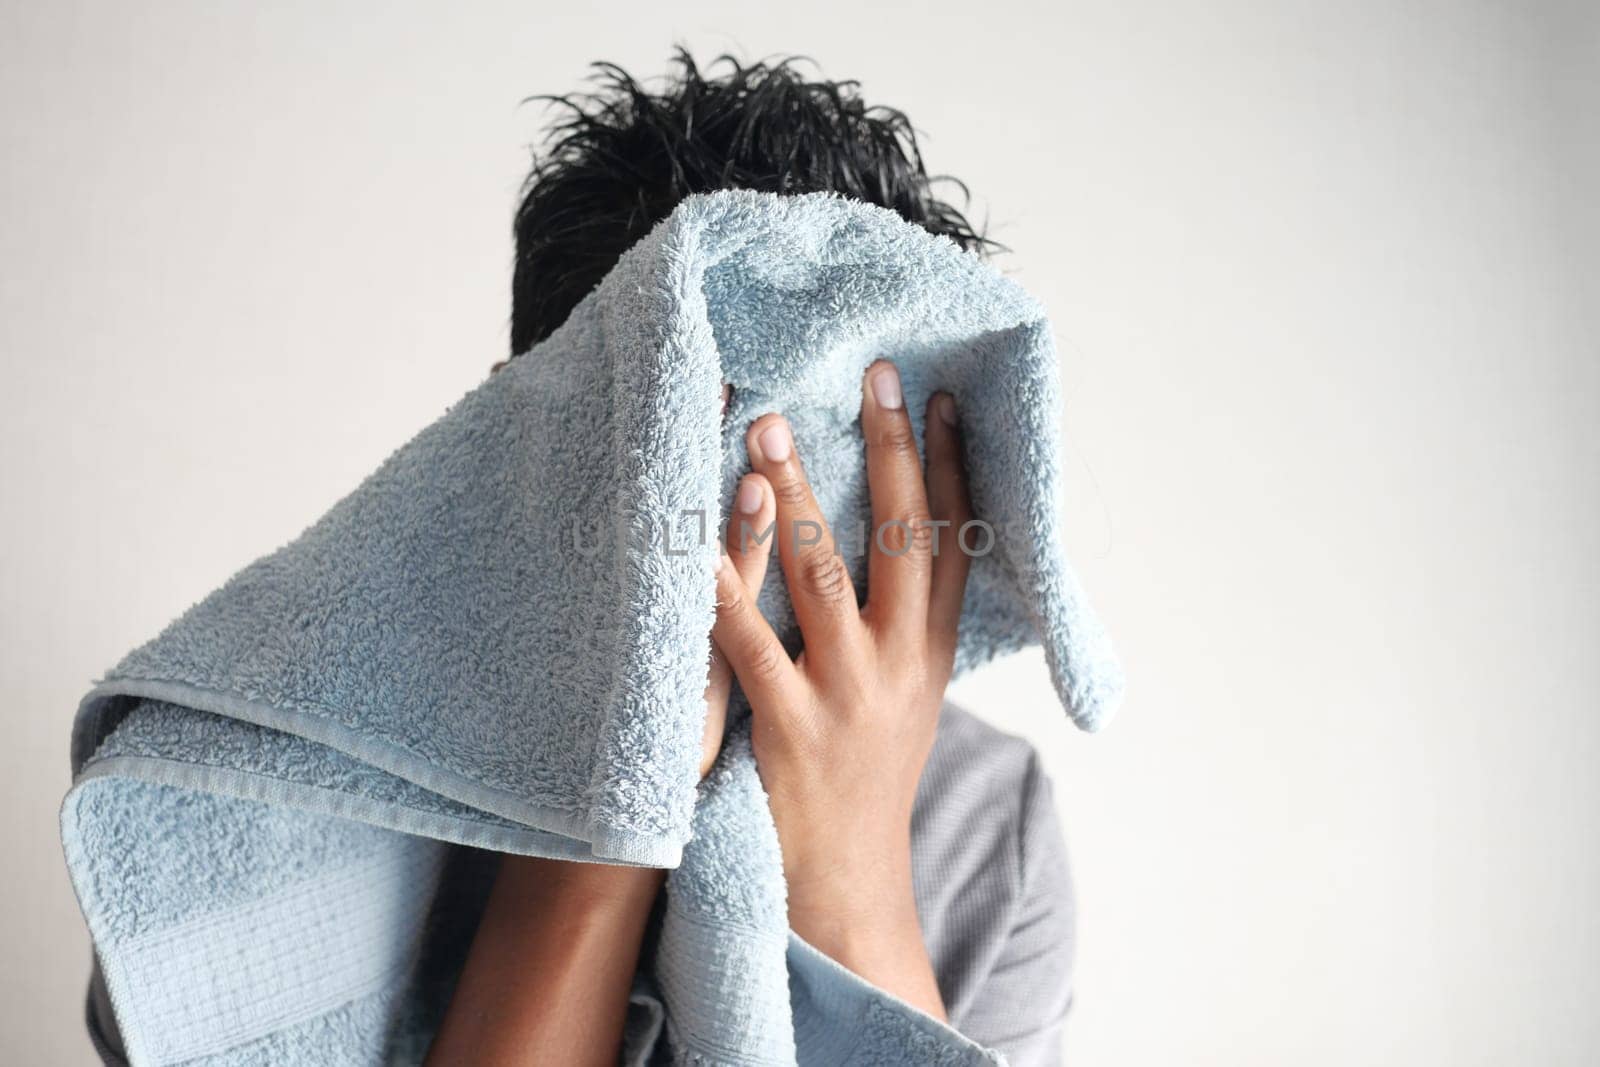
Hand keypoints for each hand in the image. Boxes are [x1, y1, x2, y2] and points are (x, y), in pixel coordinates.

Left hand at [710, 360, 972, 1019]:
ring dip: (797, 497)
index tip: (939, 398)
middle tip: (875, 377)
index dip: (951, 466)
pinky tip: (697, 542)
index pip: (953, 542)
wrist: (846, 879)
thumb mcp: (907, 694)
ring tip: (768, 429)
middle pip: (904, 539)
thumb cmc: (866, 774)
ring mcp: (847, 693)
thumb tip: (900, 541)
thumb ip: (905, 621)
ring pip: (825, 575)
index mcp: (931, 650)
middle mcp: (900, 663)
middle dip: (890, 452)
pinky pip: (750, 643)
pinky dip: (723, 590)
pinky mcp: (790, 726)